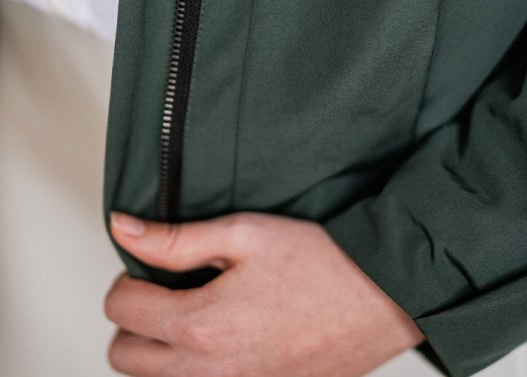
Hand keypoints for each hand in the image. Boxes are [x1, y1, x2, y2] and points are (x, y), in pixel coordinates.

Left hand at [105, 211, 423, 375]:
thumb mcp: (245, 233)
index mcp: (203, 326)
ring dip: (158, 347)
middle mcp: (211, 373)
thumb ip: (176, 238)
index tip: (151, 264)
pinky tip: (222, 334)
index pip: (121, 310)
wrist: (383, 297)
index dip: (128, 277)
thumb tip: (124, 229)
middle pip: (125, 356)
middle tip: (167, 288)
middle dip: (134, 318)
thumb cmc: (321, 262)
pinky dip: (191, 366)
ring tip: (193, 309)